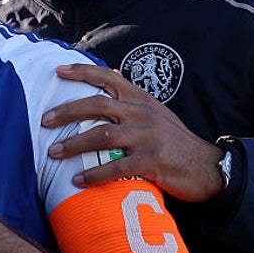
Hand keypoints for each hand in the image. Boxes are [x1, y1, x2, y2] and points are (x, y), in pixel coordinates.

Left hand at [42, 64, 223, 202]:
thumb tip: (112, 75)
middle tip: (45, 121)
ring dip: (74, 144)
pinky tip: (78, 181)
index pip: (109, 77)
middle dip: (68, 111)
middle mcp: (143, 113)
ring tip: (53, 152)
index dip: (82, 72)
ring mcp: (149, 137)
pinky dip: (94, 175)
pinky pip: (117, 168)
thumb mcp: (157, 113)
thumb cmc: (176, 142)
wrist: (208, 168)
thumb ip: (134, 99)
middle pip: (98, 105)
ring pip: (103, 135)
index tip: (58, 71)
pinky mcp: (153, 162)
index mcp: (142, 100)